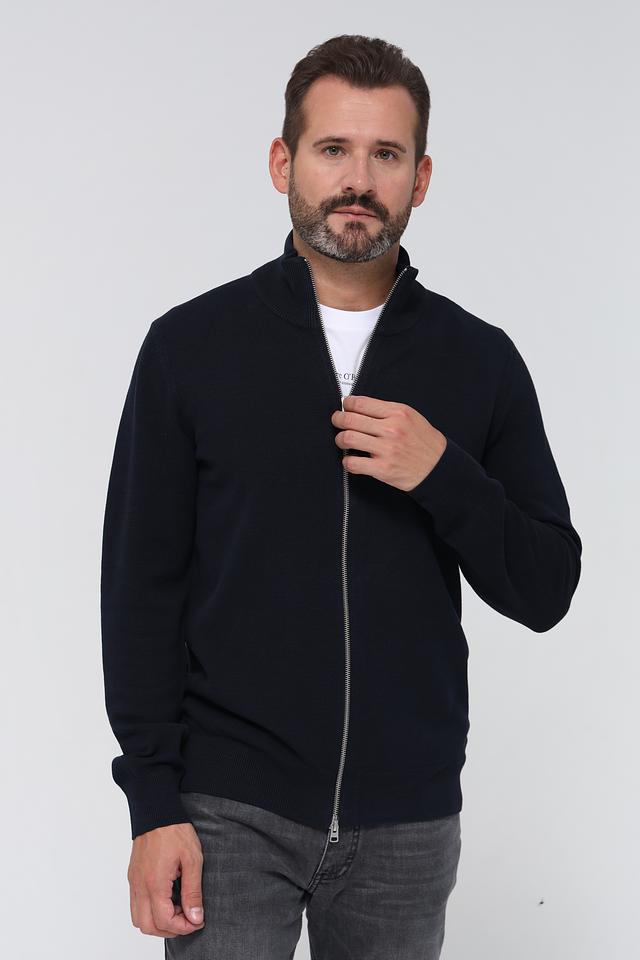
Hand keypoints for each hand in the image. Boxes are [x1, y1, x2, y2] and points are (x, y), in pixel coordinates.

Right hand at [127, 822, 205, 937]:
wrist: (157, 811)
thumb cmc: (175, 831)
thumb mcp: (193, 860)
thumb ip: (193, 891)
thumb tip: (195, 917)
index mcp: (155, 883)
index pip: (164, 921)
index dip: (183, 927)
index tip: (197, 921)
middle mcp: (140, 886)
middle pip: (147, 927)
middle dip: (169, 930)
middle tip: (188, 919)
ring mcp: (134, 881)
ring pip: (138, 918)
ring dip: (157, 923)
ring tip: (177, 911)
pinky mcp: (133, 876)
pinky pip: (135, 904)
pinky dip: (149, 911)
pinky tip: (167, 900)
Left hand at [331, 394, 446, 491]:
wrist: (438, 467)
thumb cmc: (424, 442)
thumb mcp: (411, 417)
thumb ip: (387, 411)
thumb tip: (361, 407)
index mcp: (397, 413)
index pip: (361, 403)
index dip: (347, 404)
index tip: (345, 406)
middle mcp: (391, 429)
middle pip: (350, 419)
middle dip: (338, 419)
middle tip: (337, 421)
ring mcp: (386, 449)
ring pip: (347, 438)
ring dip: (340, 439)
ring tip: (343, 440)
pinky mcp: (382, 469)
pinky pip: (352, 462)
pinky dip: (347, 461)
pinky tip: (352, 459)